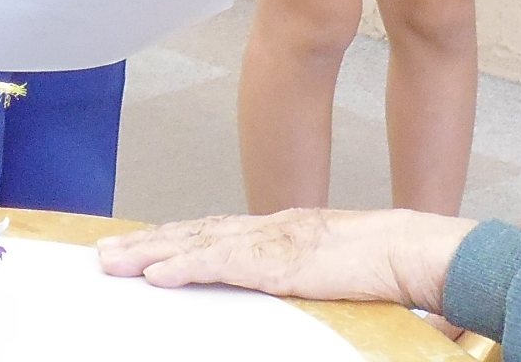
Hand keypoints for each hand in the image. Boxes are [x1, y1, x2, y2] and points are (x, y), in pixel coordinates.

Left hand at [97, 208, 473, 313]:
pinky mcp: (280, 262)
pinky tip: (157, 274)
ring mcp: (272, 241)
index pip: (216, 232)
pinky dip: (185, 266)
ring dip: (151, 253)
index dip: (175, 238)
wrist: (415, 250)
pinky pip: (222, 264)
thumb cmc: (385, 265)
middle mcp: (269, 228)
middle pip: (195, 233)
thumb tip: (290, 292)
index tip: (142, 247)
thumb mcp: (331, 273)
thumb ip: (302, 278)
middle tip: (105, 254)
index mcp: (282, 230)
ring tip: (114, 263)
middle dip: (147, 243)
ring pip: (197, 244)